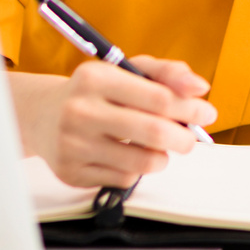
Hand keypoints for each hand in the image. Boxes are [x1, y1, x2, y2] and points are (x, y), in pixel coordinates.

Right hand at [10, 57, 215, 188]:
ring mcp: (73, 145)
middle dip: (184, 138)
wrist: (43, 115)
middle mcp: (81, 110)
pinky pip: (123, 179)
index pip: (158, 97)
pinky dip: (136, 170)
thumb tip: (199, 88)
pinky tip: (128, 155)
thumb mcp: (127, 70)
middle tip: (190, 139)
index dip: (190, 108)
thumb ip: (167, 73)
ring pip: (142, 162)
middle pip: (154, 132)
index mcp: (96, 78)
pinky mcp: (71, 173)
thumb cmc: (96, 91)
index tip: (207, 113)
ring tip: (160, 149)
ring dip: (162, 157)